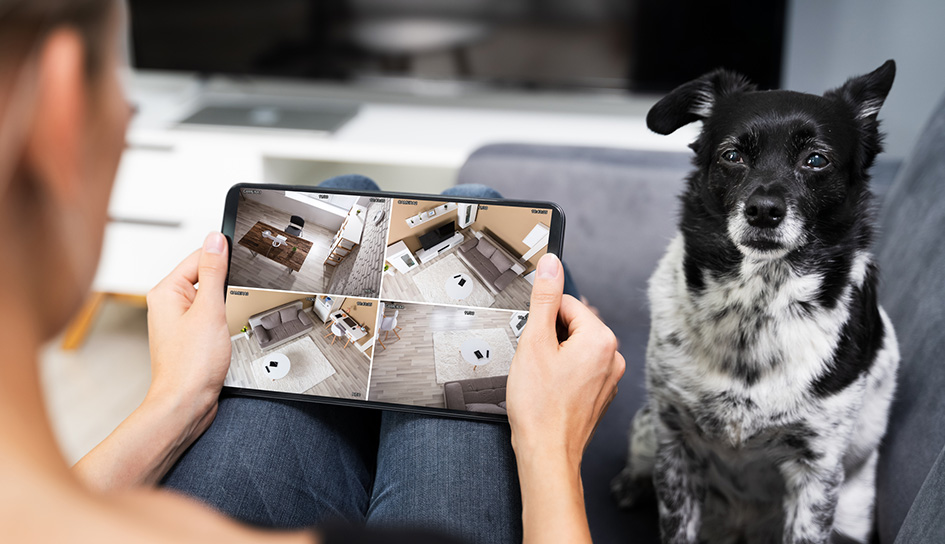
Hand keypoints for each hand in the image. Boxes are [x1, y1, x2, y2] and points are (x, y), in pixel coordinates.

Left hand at [74, 233, 232, 488]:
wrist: (186, 403)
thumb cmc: (190, 365)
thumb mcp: (209, 310)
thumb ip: (213, 272)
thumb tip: (215, 240)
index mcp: (166, 292)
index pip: (199, 258)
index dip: (221, 263)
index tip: (237, 269)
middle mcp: (168, 304)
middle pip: (204, 277)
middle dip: (223, 288)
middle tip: (226, 307)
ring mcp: (177, 321)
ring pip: (208, 298)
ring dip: (222, 307)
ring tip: (221, 326)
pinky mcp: (188, 336)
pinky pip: (209, 317)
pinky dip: (220, 321)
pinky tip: (221, 336)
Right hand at [508, 253, 624, 467]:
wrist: (547, 453)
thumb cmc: (540, 406)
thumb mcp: (534, 342)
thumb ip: (544, 298)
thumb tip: (551, 265)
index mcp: (601, 339)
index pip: (566, 304)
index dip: (541, 320)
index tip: (533, 340)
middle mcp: (613, 357)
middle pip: (571, 326)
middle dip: (549, 339)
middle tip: (535, 363)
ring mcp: (609, 378)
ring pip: (574, 349)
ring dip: (554, 357)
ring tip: (541, 380)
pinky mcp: (600, 394)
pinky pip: (579, 370)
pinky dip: (562, 375)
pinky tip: (549, 392)